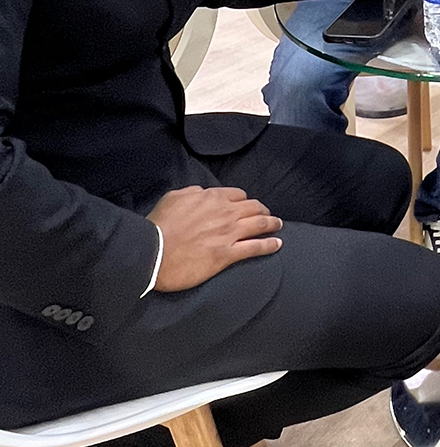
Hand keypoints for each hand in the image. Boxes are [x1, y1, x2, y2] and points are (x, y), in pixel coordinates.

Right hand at [148, 186, 281, 291]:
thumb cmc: (159, 226)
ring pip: (259, 224)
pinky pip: (255, 247)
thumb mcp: (173, 198)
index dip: (244, 200)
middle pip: (253, 207)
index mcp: (212, 198)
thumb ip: (192, 192)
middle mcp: (225, 213)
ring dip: (272, 223)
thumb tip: (202, 192)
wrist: (153, 252)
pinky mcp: (227, 254)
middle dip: (263, 210)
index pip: (238, 195)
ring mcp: (228, 234)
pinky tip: (277, 244)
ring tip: (278, 224)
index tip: (247, 205)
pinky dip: (269, 245)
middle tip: (268, 214)